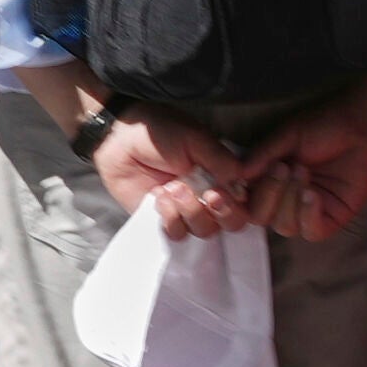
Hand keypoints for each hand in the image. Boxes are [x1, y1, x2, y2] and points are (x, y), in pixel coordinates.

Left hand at [91, 112, 252, 238]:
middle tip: (209, 195)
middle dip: (222, 212)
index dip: (242, 203)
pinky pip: (177, 234)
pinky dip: (171, 219)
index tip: (227, 191)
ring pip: (205, 231)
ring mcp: (187, 211)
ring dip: (191, 212)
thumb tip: (243, 182)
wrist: (119, 138)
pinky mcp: (163, 220)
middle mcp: (209, 196)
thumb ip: (221, 161)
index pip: (247, 200)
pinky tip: (160, 197)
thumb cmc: (159, 131)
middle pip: (231, 223)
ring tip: (173, 188)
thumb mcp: (196, 139)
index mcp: (223, 175)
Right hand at [242, 82, 366, 245]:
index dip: (231, 201)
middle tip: (282, 166)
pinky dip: (308, 214)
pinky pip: (311, 231)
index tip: (227, 189)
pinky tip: (313, 194)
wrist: (364, 124)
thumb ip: (261, 157)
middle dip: (267, 193)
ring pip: (283, 226)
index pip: (241, 201)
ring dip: (289, 199)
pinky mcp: (331, 218)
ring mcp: (306, 210)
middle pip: (259, 217)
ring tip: (303, 170)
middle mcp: (283, 198)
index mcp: (266, 179)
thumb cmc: (325, 125)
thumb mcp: (286, 137)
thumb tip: (234, 176)